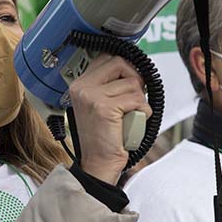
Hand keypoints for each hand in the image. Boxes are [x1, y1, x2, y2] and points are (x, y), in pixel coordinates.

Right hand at [68, 54, 150, 184]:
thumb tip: (133, 68)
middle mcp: (82, 88)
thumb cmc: (103, 137)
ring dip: (139, 101)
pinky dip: (142, 112)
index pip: (107, 58)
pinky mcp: (104, 108)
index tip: (130, 81)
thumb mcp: (100, 105)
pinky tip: (133, 122)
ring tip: (128, 115)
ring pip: (132, 83)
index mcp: (79, 85)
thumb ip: (109, 85)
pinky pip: (136, 99)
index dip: (125, 68)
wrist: (98, 163)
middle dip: (134, 80)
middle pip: (120, 64)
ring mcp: (91, 97)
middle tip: (133, 99)